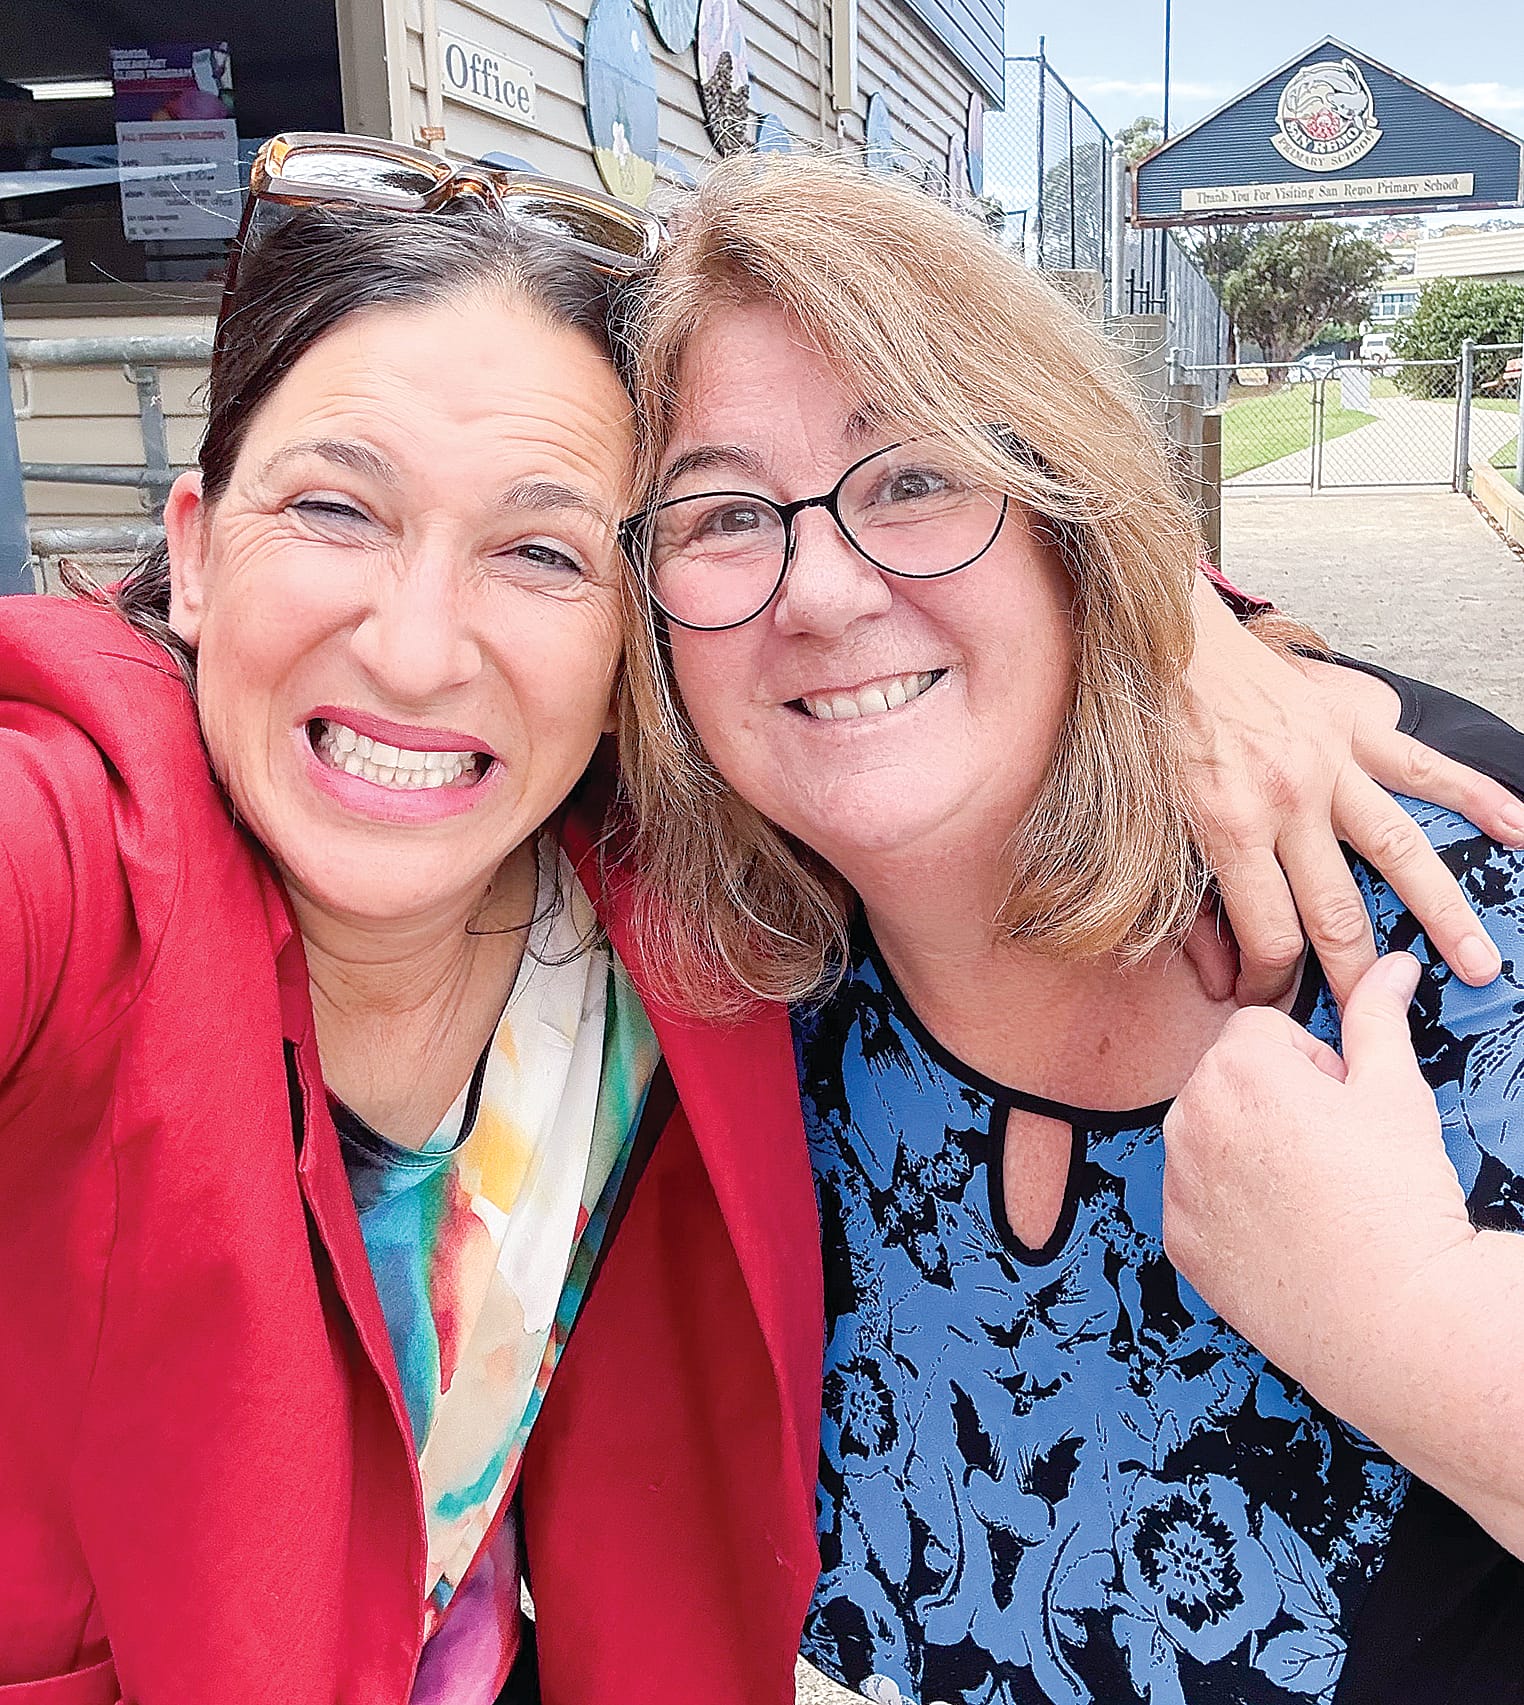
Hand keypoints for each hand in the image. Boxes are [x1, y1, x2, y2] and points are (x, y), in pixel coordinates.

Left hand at [1162, 953, 1474, 1413]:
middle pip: (1227, 1079)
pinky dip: (1231, 1206)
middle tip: (1333, 1151)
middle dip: (1275, 1100)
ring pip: (1208, 1135)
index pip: (1261, 1029)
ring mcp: (1176, 1182)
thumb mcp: (1395, 1091)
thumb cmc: (1399, 1197)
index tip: (1342, 1105)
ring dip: (1248, 1148)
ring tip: (1312, 1192)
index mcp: (1236, 1065)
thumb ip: (1378, 1015)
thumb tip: (1392, 962)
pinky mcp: (1176, 1239)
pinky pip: (1196, 1198)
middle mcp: (1187, 1116)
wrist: (1392, 1316)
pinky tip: (1283, 1231)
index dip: (1312, 1064)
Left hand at [1185, 577, 1522, 1006]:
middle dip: (1355, 975)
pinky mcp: (1351, 727)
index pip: (1270, 932)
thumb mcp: (1144, 826)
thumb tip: (1216, 974)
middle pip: (1337, 911)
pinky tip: (1519, 831)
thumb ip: (1183, 901)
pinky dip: (1477, 796)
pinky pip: (1424, 766)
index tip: (1271, 999)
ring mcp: (1329, 763)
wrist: (1161, 639)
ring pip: (1400, 850)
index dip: (1273, 980)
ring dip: (1442, 912)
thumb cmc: (1148, 730)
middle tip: (1372, 1018)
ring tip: (1477, 962)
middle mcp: (1289, 800)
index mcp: (1230, 826)